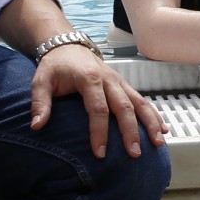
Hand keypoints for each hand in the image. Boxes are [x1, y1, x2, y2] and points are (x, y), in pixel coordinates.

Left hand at [30, 43, 165, 157]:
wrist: (67, 46)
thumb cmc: (55, 66)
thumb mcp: (41, 81)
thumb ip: (40, 103)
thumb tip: (37, 126)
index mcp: (89, 78)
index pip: (98, 108)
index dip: (100, 131)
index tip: (100, 153)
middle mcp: (109, 80)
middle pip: (124, 107)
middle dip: (131, 131)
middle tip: (134, 154)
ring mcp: (119, 82)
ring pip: (139, 102)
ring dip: (150, 123)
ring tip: (158, 143)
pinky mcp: (124, 85)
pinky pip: (142, 100)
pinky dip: (153, 115)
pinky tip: (162, 129)